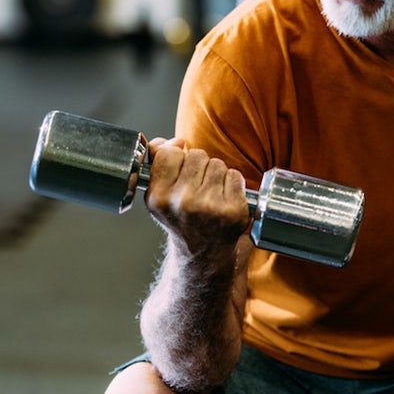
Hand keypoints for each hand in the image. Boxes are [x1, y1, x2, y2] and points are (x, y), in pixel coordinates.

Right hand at [144, 138, 250, 257]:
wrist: (202, 252)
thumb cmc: (181, 217)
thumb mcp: (159, 193)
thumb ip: (158, 161)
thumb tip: (174, 142)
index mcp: (159, 197)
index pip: (170, 153)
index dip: (177, 158)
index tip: (179, 172)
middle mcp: (183, 203)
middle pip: (196, 155)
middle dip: (198, 166)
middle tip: (196, 188)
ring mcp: (210, 207)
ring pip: (217, 163)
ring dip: (216, 174)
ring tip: (210, 194)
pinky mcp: (233, 210)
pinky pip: (235, 175)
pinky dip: (232, 184)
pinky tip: (224, 199)